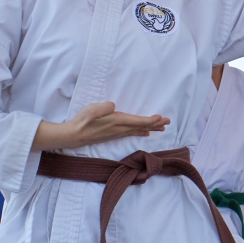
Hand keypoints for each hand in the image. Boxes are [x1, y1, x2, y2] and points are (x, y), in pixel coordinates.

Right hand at [33, 102, 168, 151]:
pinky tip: (145, 134)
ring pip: (138, 130)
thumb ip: (105, 107)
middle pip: (141, 126)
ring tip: (162, 128)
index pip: (138, 121)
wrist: (75, 135)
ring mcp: (117, 133)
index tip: (161, 118)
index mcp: (117, 121)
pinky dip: (140, 132)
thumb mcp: (92, 110)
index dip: (150, 120)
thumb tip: (114, 106)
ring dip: (150, 128)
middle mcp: (120, 129)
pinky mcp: (114, 135)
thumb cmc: (83, 121)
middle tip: (168, 122)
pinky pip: (131, 133)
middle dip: (155, 124)